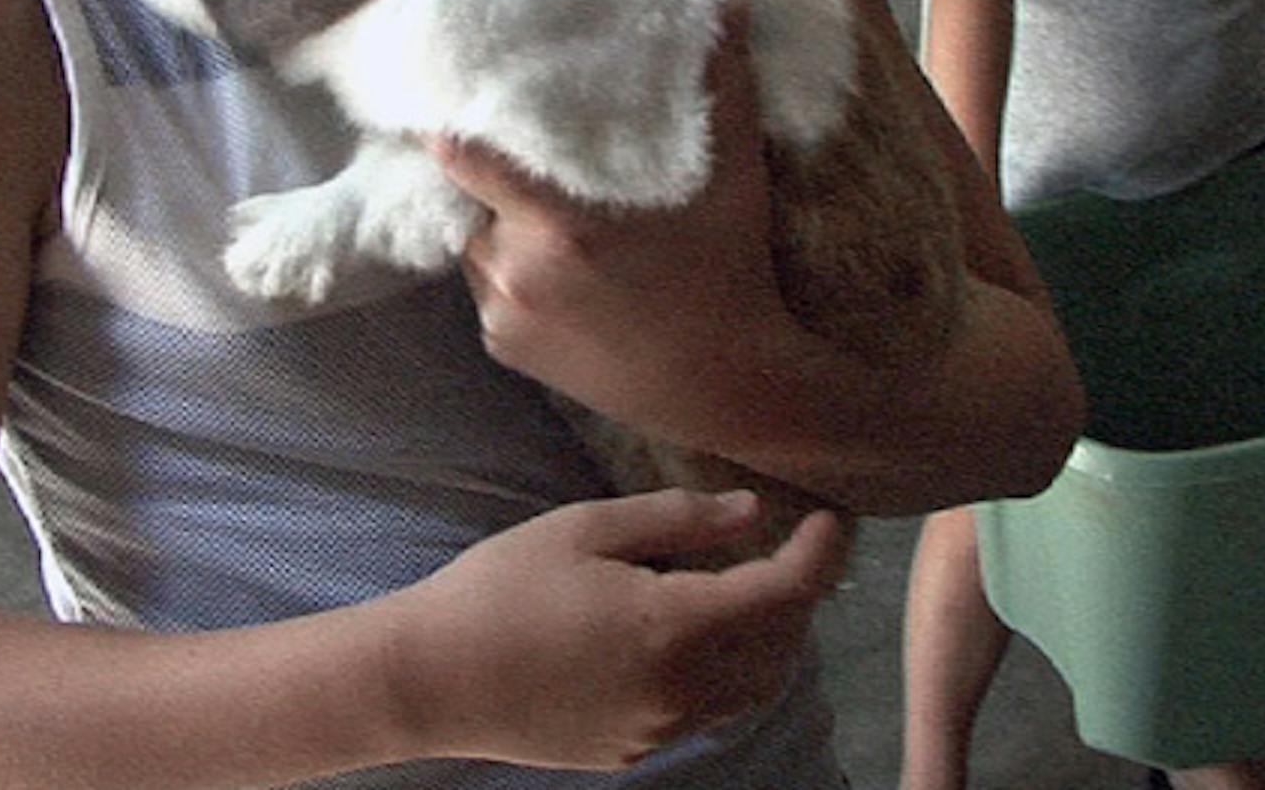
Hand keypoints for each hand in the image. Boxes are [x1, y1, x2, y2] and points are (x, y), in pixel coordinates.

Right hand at [396, 489, 848, 768]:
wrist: (431, 680)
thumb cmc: (501, 588)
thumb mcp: (586, 529)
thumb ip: (679, 520)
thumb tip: (752, 513)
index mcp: (674, 626)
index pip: (786, 593)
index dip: (821, 554)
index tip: (833, 519)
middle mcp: (680, 689)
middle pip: (782, 645)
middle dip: (800, 594)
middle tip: (792, 545)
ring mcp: (658, 730)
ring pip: (752, 688)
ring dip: (771, 639)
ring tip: (751, 588)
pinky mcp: (633, 752)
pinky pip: (708, 712)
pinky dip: (727, 672)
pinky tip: (695, 634)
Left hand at [434, 7, 785, 432]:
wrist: (730, 389)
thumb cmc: (731, 272)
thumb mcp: (734, 176)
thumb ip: (722, 83)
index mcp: (559, 224)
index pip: (462, 156)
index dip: (453, 121)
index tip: (455, 95)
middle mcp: (516, 272)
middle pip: (470, 199)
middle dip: (490, 178)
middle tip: (519, 156)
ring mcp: (504, 317)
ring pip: (476, 247)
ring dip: (501, 227)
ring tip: (547, 214)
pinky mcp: (505, 349)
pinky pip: (490, 294)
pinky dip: (512, 276)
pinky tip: (560, 270)